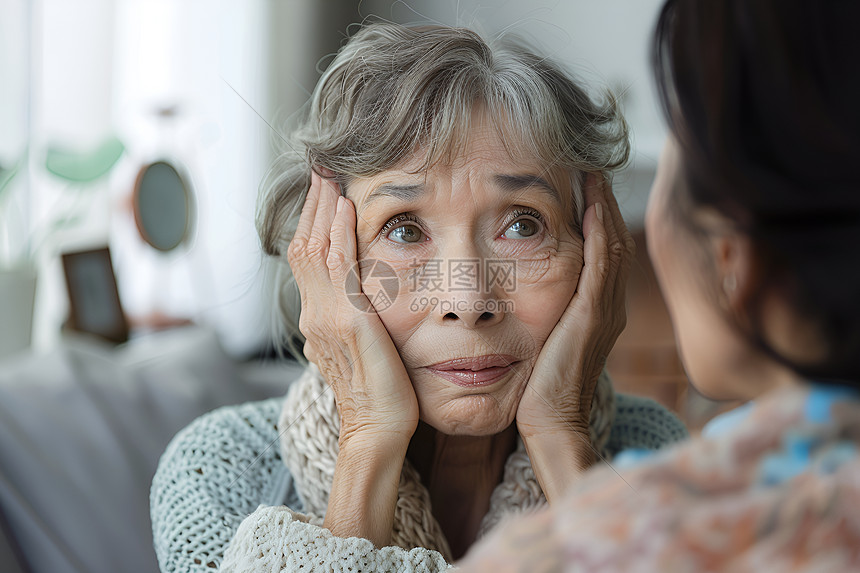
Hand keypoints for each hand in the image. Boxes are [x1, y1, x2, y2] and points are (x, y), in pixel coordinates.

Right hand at [288, 171, 418, 447]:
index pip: (305, 261)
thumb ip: (350, 324)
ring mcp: (327, 317)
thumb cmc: (378, 395)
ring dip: (323, 209)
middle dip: (312, 207)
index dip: (311, 224)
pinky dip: (338, 232)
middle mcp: (314, 315)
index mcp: (316, 320)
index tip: (322, 194)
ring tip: (330, 177)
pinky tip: (346, 207)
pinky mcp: (349, 321)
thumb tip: (355, 308)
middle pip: (303, 247)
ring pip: (315, 249)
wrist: (377, 430)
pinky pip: (338, 266)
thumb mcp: (358, 351)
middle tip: (321, 172)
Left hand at [515, 174, 633, 499]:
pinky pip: (602, 262)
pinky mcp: (594, 314)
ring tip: (592, 174)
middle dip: (604, 204)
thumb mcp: (543, 342)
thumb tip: (518, 295)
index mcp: (599, 311)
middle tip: (592, 169)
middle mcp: (610, 305)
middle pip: (614, 241)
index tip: (583, 187)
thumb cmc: (539, 388)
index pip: (604, 253)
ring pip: (612, 245)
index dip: (598, 218)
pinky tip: (592, 202)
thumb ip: (542, 314)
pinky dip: (600, 229)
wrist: (551, 422)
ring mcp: (606, 309)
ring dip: (603, 207)